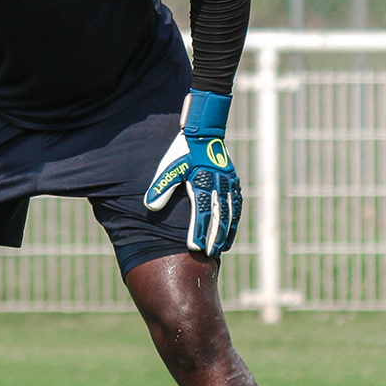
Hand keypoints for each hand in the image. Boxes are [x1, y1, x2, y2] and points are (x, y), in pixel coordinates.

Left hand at [143, 89, 241, 256]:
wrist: (204, 131)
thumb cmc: (182, 150)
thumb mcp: (168, 167)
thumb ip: (161, 188)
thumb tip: (150, 208)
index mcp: (202, 181)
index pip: (201, 212)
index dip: (199, 231)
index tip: (195, 248)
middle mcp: (218, 184)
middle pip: (218, 216)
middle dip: (214, 237)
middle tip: (210, 254)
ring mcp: (228, 183)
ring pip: (230, 212)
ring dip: (226, 231)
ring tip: (221, 248)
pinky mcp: (233, 181)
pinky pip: (236, 204)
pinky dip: (234, 219)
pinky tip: (230, 231)